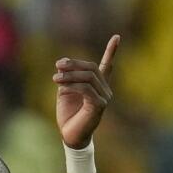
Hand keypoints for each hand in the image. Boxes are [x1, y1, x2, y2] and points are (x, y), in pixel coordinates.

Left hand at [54, 35, 119, 149]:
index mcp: (97, 85)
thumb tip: (62, 64)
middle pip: (91, 68)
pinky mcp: (100, 106)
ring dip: (70, 76)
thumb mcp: (64, 91)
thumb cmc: (68, 114)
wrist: (70, 136)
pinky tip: (61, 89)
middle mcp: (104, 90)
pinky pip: (86, 89)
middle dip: (74, 64)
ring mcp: (104, 98)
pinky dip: (72, 86)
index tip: (117, 36)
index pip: (107, 65)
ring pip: (89, 77)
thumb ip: (66, 77)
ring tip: (55, 79)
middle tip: (57, 66)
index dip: (112, 51)